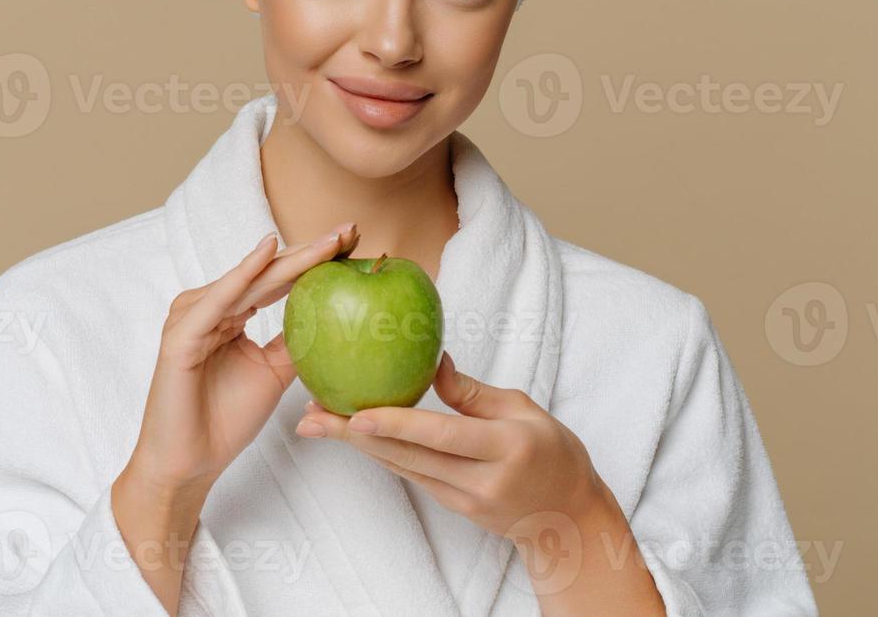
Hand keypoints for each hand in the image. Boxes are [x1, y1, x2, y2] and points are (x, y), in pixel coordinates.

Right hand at [125, 221, 360, 495]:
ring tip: (328, 242)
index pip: (277, 279)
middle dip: (310, 250)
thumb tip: (336, 316)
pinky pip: (218, 300)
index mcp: (230, 312)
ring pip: (250, 280)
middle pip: (266, 272)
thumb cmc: (225, 419)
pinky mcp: (181, 336)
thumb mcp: (274, 373)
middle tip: (350, 230)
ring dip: (289, 258)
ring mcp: (193, 318)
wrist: (189, 463)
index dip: (314, 260)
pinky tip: (269, 253)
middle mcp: (210, 307)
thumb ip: (296, 342)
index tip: (354, 243)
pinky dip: (243, 276)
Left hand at [295, 351, 664, 614]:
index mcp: (505, 447)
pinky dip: (380, 453)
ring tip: (316, 422)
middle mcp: (481, 479)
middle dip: (354, 435)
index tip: (357, 413)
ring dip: (357, 445)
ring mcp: (464, 498)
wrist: (566, 516)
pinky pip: (410, 474)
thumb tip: (432, 362)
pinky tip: (352, 435)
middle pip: (408, 455)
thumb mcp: (523, 409)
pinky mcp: (453, 506)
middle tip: (311, 415)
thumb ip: (473, 392)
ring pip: (401, 467)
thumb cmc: (552, 453)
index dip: (397, 425)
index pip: (442, 435)